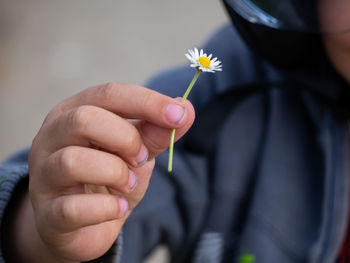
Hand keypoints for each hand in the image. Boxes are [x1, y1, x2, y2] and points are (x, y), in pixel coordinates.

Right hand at [22, 83, 193, 261]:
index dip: (147, 102)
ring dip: (116, 173)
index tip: (179, 114)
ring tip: (128, 185)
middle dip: (126, 139)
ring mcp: (43, 175)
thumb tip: (186, 108)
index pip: (108, 94)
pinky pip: (73, 208)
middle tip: (141, 158)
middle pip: (85, 119)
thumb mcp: (136, 152)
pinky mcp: (46, 214)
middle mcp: (51, 138)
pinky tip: (118, 208)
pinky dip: (107, 209)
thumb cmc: (108, 179)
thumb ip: (156, 132)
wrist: (82, 224)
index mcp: (74, 113)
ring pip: (74, 161)